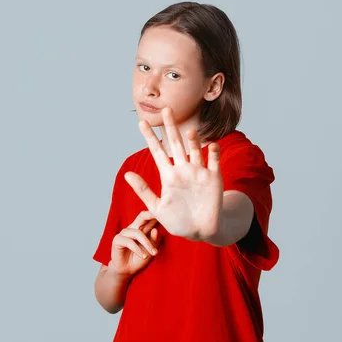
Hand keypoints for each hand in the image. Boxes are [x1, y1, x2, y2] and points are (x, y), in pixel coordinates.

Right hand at [108, 211, 161, 276]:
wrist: (127, 270)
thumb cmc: (139, 259)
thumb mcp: (150, 250)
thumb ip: (153, 240)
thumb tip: (155, 229)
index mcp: (141, 228)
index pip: (149, 218)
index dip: (156, 215)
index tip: (166, 212)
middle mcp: (133, 228)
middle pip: (141, 216)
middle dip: (150, 215)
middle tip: (159, 216)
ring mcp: (124, 233)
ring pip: (138, 233)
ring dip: (147, 244)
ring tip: (153, 253)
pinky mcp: (117, 240)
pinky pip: (129, 242)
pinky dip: (138, 250)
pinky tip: (143, 256)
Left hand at [124, 107, 223, 240]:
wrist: (200, 231)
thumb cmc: (177, 221)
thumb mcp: (156, 207)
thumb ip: (143, 190)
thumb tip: (127, 174)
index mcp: (168, 175)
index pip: (157, 151)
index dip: (150, 137)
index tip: (141, 122)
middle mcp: (183, 170)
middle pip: (176, 144)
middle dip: (171, 127)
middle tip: (167, 109)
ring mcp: (199, 173)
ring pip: (195, 151)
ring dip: (193, 141)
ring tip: (189, 131)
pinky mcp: (214, 178)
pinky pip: (214, 162)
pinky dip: (214, 153)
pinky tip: (212, 144)